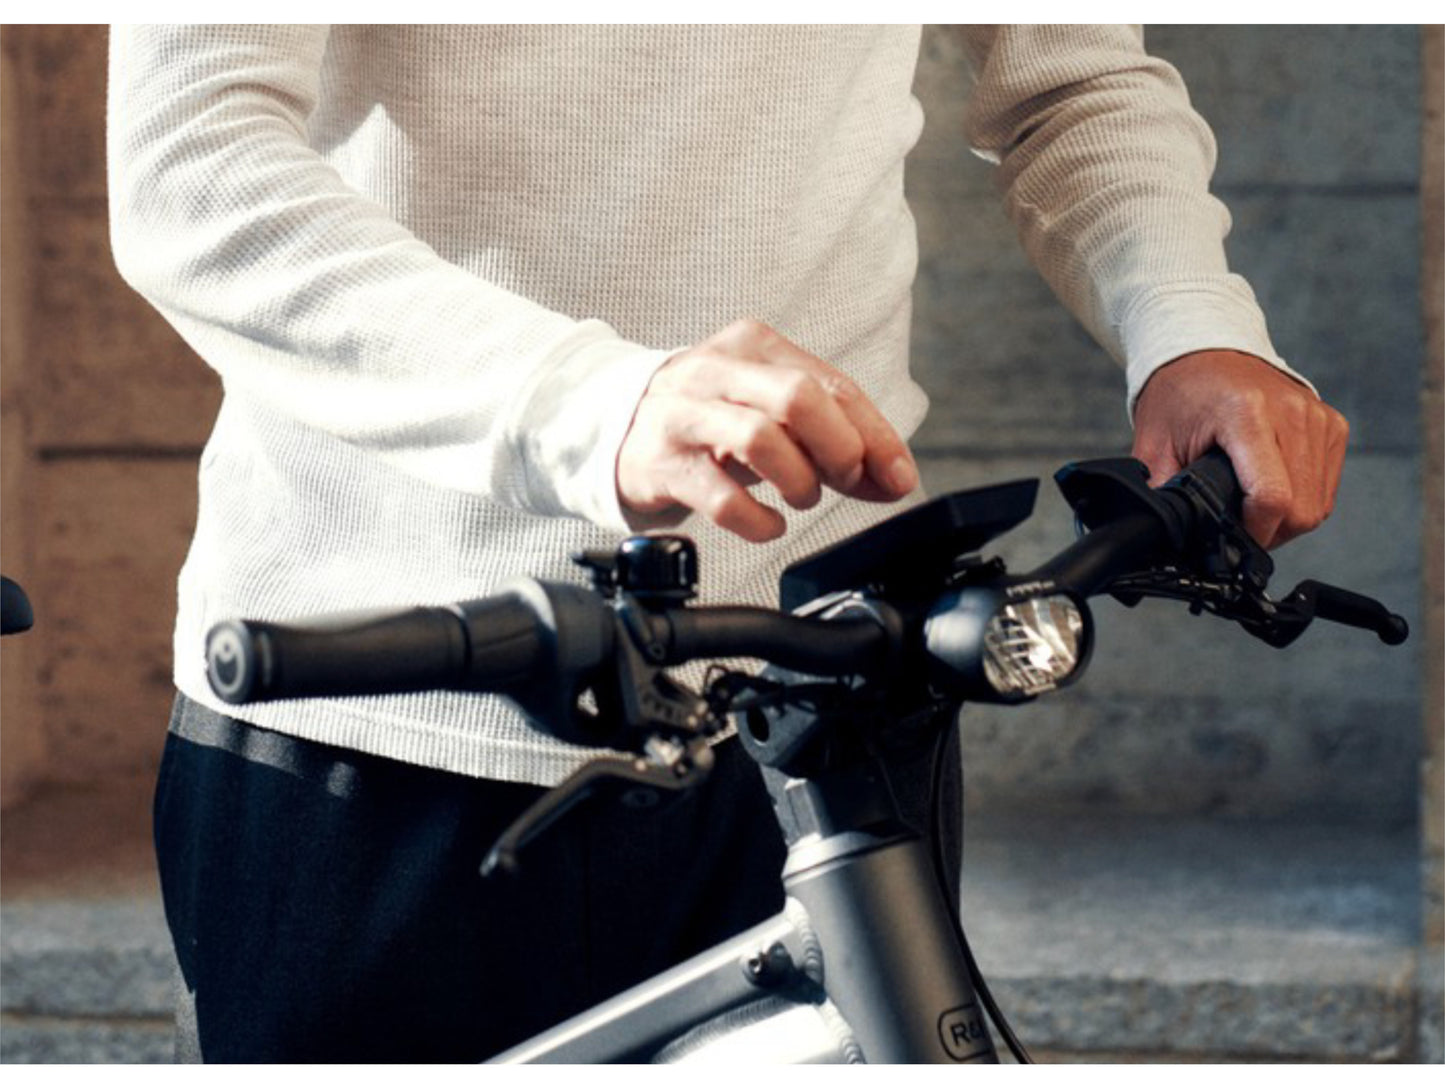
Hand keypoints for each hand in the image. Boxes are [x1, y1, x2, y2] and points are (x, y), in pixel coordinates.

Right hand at [617, 319, 918, 541]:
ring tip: (802, 497)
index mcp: (754, 346)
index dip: (875, 435)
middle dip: (838, 448)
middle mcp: (717, 371)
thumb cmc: (707, 417)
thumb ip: (831, 438)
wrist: (611, 425)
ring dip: (798, 481)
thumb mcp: (769, 410)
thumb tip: (894, 477)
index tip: (898, 476)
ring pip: (759, 439)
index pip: (831, 384)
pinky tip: (768, 524)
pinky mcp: (661, 463)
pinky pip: (720, 496)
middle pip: (798, 399)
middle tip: (842, 479)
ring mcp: (684, 415)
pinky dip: (758, 519)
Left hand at [1131, 350, 1348, 548]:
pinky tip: (1273, 487)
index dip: (1254, 532)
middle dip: (1269, 531)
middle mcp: (1290, 412)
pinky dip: (1302, 499)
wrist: (1204, 352)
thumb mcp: (1154, 445)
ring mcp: (1316, 417)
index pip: (1272, 496)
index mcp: (1245, 414)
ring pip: (1318, 504)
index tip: (1232, 538)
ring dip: (1287, 519)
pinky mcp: (1331, 424)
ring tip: (1251, 505)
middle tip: (1237, 524)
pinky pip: (1326, 486)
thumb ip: (1163, 492)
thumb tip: (1166, 534)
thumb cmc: (1179, 395)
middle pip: (1301, 509)